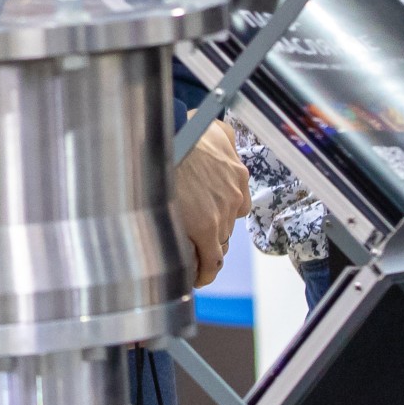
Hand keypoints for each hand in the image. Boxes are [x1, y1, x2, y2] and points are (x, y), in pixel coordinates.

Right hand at [172, 119, 250, 287]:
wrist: (166, 141)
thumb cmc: (184, 131)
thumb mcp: (215, 128)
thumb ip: (225, 139)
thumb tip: (225, 140)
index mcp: (237, 174)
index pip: (235, 203)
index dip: (219, 211)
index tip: (208, 215)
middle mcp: (235, 195)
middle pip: (226, 223)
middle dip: (212, 229)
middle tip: (193, 234)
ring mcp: (222, 213)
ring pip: (218, 242)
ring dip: (205, 248)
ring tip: (189, 252)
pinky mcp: (207, 229)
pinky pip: (211, 260)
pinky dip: (205, 271)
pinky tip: (197, 277)